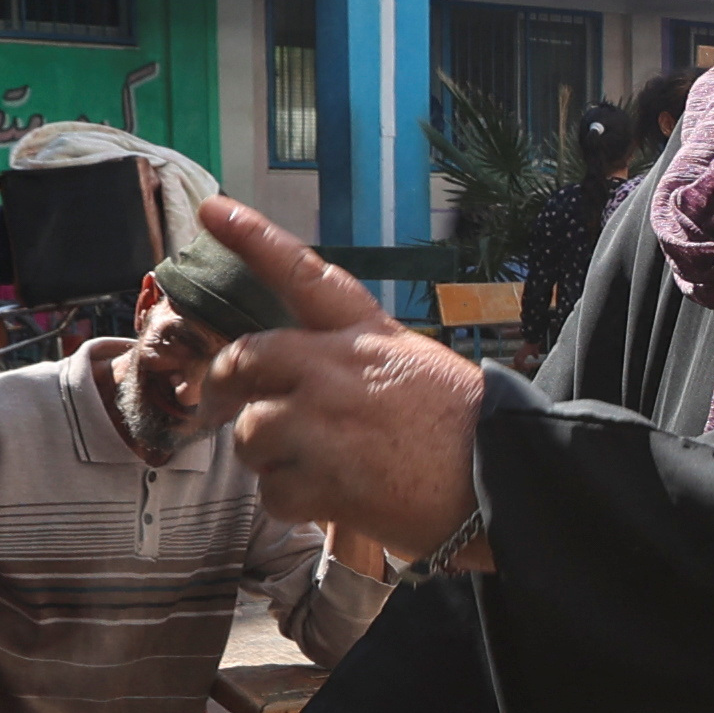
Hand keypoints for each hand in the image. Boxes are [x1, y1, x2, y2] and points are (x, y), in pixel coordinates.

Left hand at [182, 199, 490, 558]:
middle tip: (223, 404)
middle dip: (225, 387)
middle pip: (244, 360)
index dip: (254, 237)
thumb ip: (355, 358)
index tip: (213, 209)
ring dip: (269, 458)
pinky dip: (291, 503)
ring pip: (250, 435)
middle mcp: (334, 369)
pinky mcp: (318, 479)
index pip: (302, 275)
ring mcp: (321, 423)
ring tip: (315, 469)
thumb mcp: (416, 363)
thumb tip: (303, 375)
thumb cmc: (465, 428)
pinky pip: (271, 492)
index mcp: (365, 336)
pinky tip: (330, 500)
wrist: (500, 482)